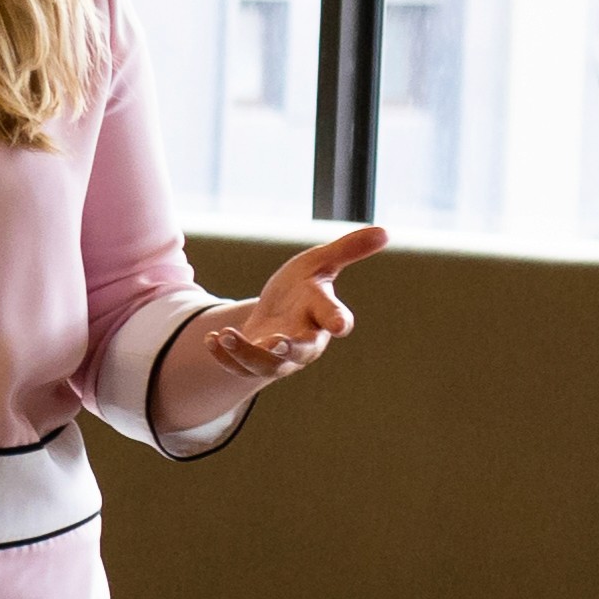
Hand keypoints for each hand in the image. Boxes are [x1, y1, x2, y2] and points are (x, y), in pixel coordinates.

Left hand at [187, 224, 389, 408]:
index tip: (341, 326)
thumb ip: (348, 249)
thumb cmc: (303, 287)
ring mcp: (279, 356)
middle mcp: (305, 340)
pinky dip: (224, 356)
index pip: (335, 317)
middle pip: (302, 352)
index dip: (339, 321)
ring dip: (246, 353)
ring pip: (266, 365)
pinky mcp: (253, 362)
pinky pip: (240, 367)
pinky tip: (212, 339)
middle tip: (276, 344)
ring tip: (226, 335)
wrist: (276, 313)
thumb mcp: (319, 262)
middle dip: (289, 350)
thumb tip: (386, 231)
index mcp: (322, 313)